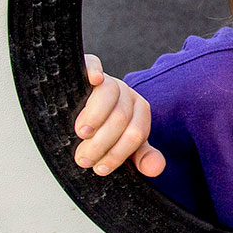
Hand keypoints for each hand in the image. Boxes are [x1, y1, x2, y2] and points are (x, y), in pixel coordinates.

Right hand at [73, 54, 164, 176]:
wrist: (76, 111)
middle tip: (83, 160)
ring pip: (108, 93)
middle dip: (102, 143)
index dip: (118, 154)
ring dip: (95, 117)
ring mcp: (108, 80)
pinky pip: (93, 63)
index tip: (100, 169)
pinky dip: (93, 70)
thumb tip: (156, 168)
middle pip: (121, 117)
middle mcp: (127, 94)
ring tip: (82, 134)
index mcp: (139, 112)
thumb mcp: (123, 148)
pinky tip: (94, 79)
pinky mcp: (88, 67)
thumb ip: (141, 158)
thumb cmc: (102, 133)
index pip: (136, 133)